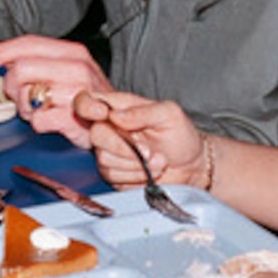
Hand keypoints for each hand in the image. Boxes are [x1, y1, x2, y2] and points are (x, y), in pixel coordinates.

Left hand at [0, 35, 112, 146]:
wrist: (116, 124)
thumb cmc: (87, 98)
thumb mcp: (67, 71)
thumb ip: (39, 61)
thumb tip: (1, 59)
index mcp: (74, 53)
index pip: (30, 43)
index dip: (2, 50)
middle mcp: (78, 69)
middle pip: (22, 69)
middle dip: (13, 85)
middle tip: (21, 95)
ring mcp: (77, 93)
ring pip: (26, 96)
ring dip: (26, 108)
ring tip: (40, 110)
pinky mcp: (75, 119)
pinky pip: (38, 121)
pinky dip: (38, 124)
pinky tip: (50, 121)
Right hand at [73, 90, 203, 189]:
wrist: (190, 166)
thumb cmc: (181, 135)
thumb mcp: (169, 114)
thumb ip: (143, 111)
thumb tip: (116, 115)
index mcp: (120, 107)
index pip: (87, 101)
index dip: (87, 106)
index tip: (104, 114)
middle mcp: (111, 128)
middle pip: (95, 134)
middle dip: (123, 146)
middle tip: (148, 150)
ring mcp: (110, 152)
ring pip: (104, 159)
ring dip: (135, 164)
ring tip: (156, 160)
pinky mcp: (113, 173)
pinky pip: (112, 176)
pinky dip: (134, 176)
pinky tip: (149, 171)